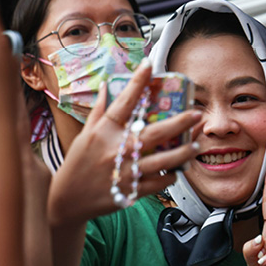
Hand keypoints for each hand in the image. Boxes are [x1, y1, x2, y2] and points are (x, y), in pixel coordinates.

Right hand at [48, 63, 200, 226]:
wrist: (68, 199)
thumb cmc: (78, 163)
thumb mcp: (85, 134)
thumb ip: (99, 111)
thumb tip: (104, 86)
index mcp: (104, 131)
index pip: (123, 102)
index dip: (137, 82)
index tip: (150, 65)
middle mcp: (116, 149)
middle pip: (154, 133)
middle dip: (179, 123)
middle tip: (197, 114)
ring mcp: (125, 171)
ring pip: (162, 161)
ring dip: (182, 153)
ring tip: (196, 145)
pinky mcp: (131, 191)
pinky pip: (158, 183)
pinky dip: (170, 177)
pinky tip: (178, 170)